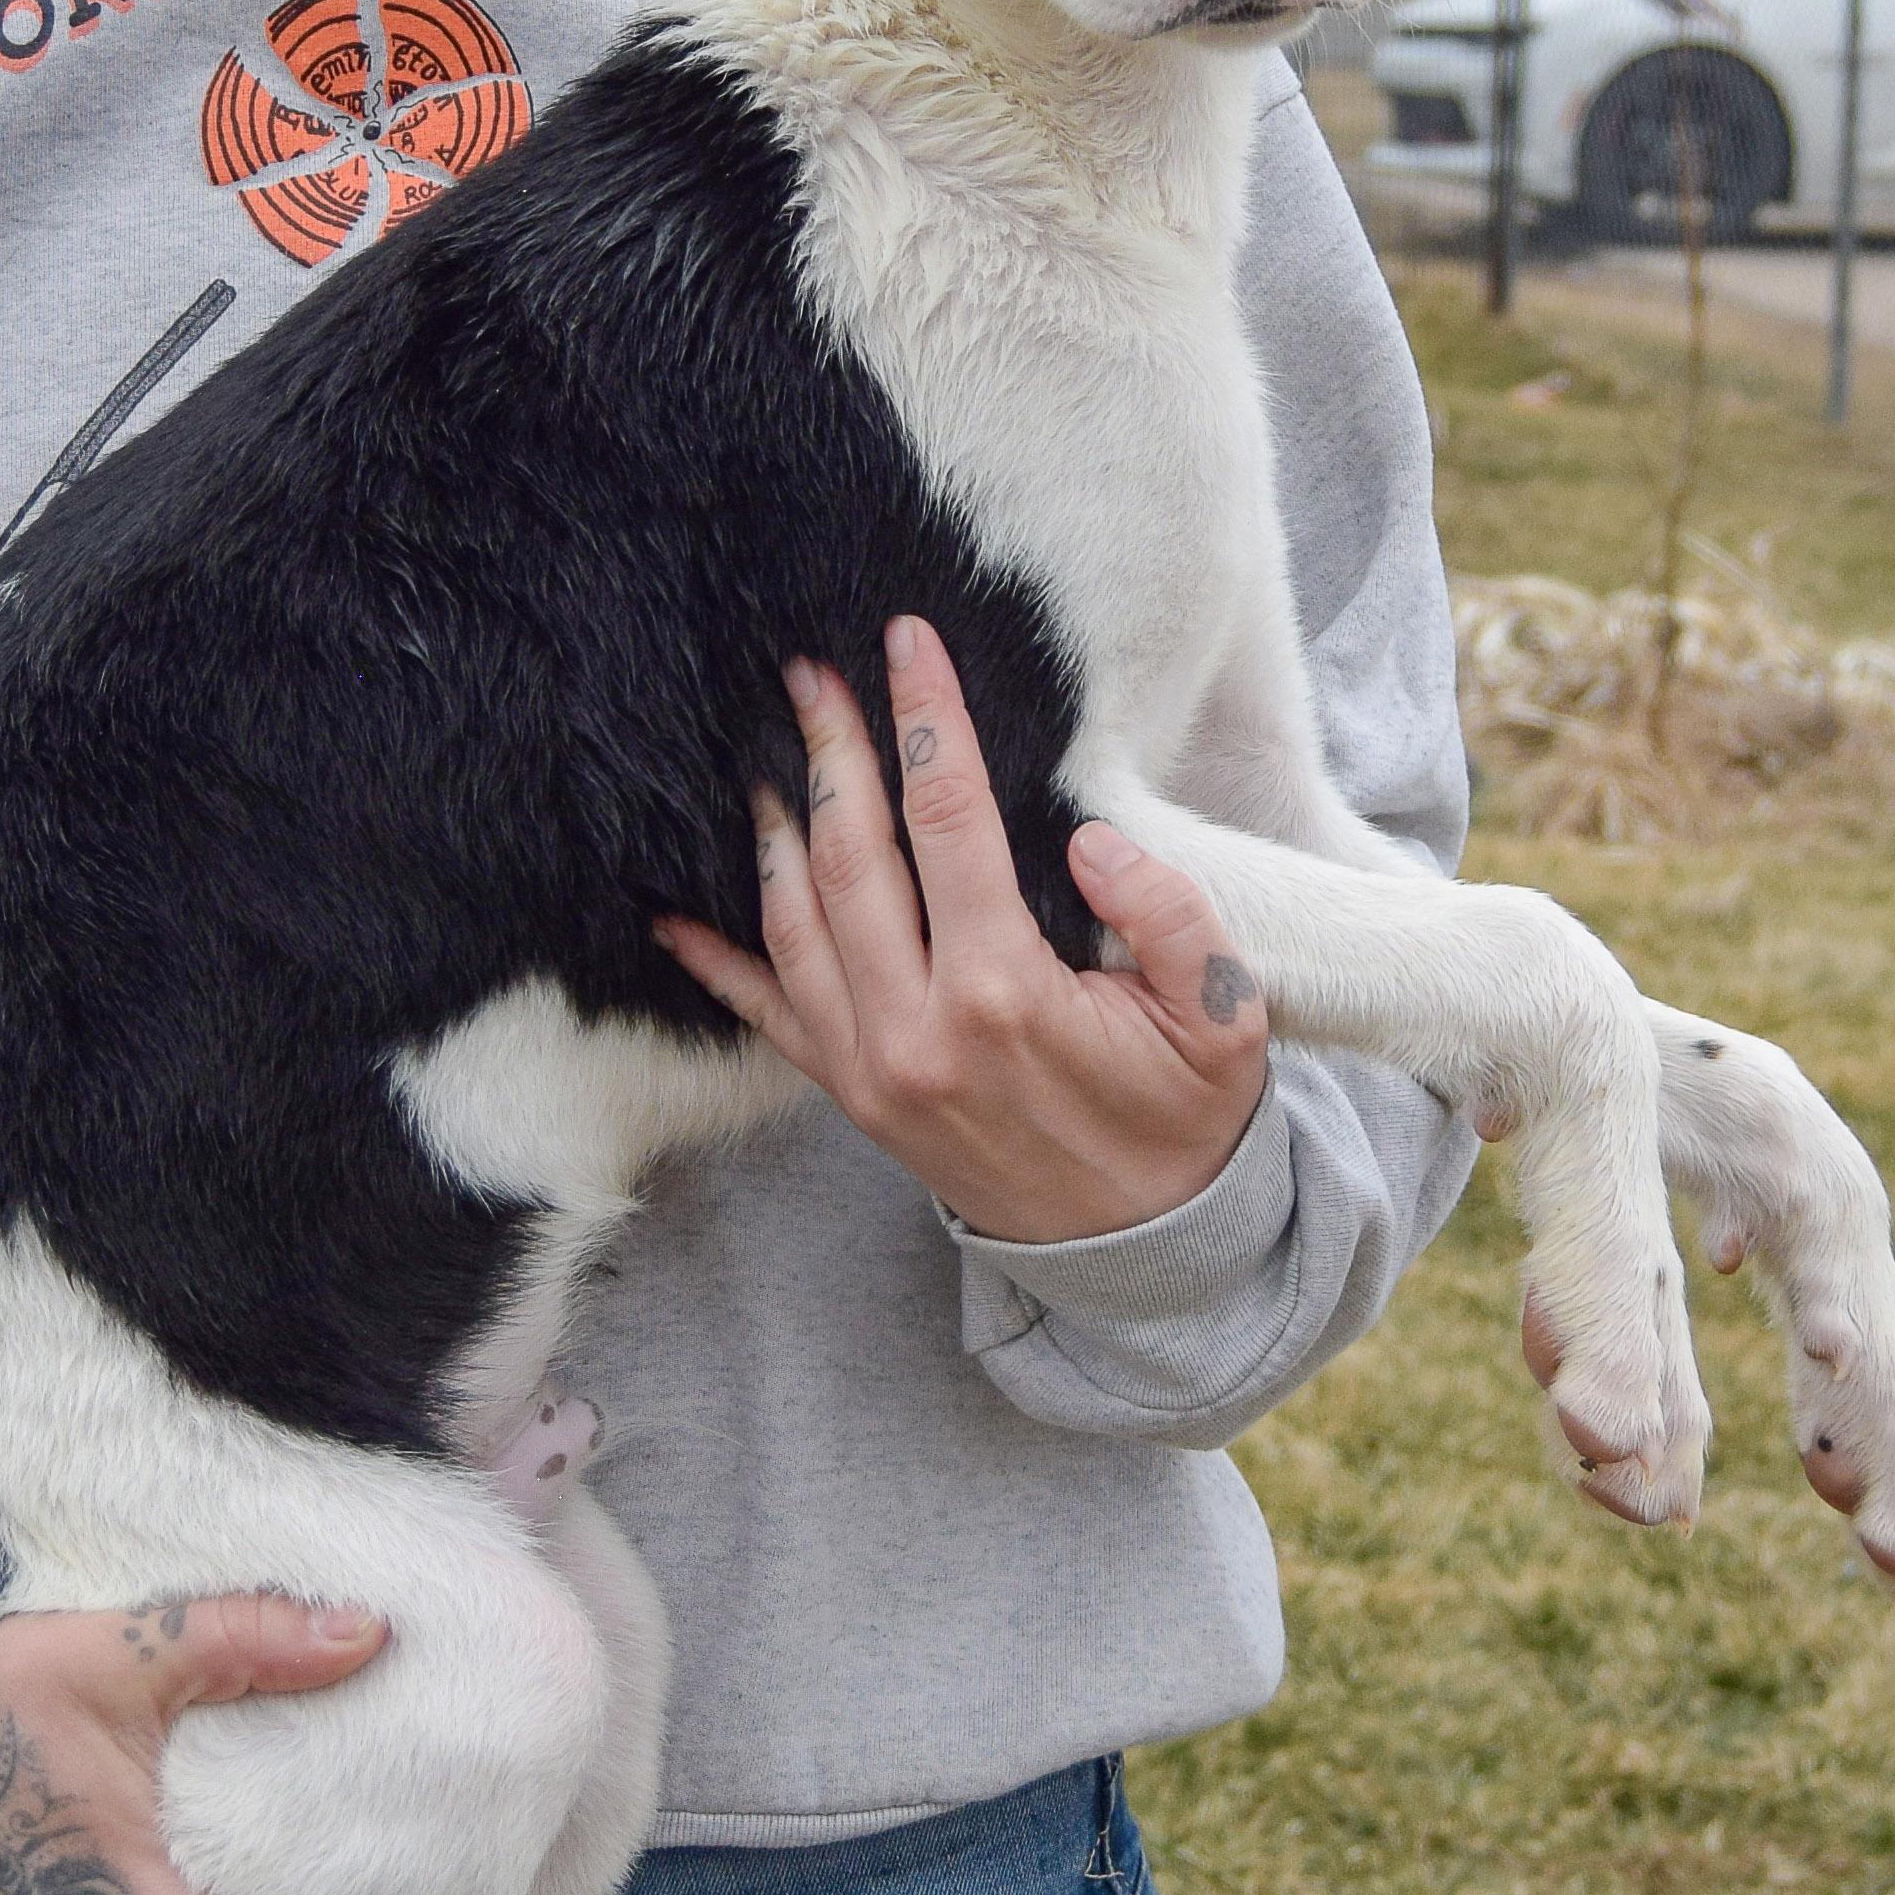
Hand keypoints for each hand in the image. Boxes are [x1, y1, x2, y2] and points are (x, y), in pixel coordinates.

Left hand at [654, 616, 1270, 1244]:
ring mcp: (871, 1066)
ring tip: (766, 751)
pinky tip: (670, 913)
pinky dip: (715, 959)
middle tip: (810, 674)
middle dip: (829, 751)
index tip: (906, 644)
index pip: (949, 818)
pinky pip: (766, 1014)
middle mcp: (917, 1026)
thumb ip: (1171, 917)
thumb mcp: (1224, 1020)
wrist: (1138, 1249)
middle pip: (850, 855)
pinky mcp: (851, 1096)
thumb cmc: (1179, 1118)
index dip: (925, 721)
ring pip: (794, 922)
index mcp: (1004, 990)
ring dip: (773, 830)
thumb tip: (1088, 837)